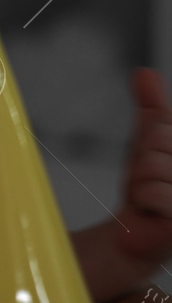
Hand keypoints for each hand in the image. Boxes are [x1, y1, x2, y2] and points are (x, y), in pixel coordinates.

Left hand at [114, 68, 171, 266]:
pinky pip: (152, 192)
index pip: (165, 124)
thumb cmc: (149, 182)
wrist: (137, 230)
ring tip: (153, 196)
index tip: (158, 155)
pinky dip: (142, 199)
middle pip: (161, 140)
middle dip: (146, 158)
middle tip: (153, 179)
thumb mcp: (150, 140)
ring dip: (142, 181)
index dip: (156, 136)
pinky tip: (152, 211)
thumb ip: (153, 107)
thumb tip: (144, 72)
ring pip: (154, 165)